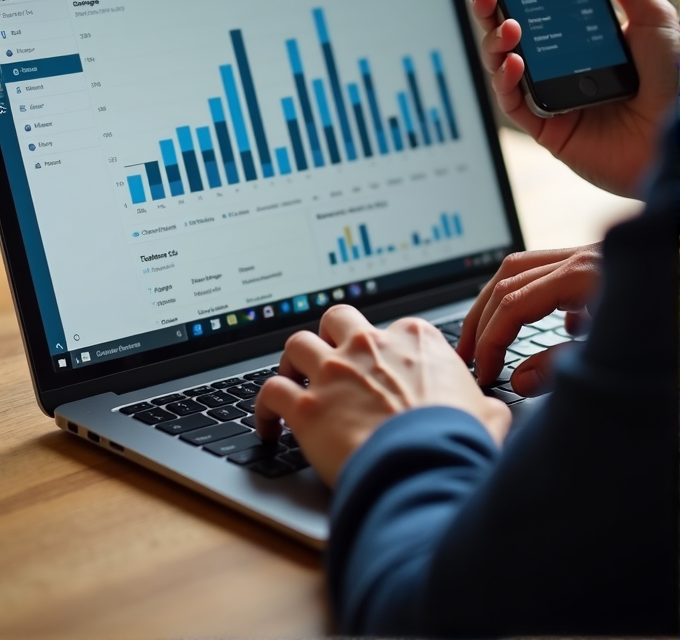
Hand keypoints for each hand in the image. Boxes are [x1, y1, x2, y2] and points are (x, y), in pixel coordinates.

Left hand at [255, 305, 510, 486]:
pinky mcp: (306, 405)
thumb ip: (481, 402)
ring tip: (292, 380)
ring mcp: (334, 372)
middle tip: (330, 358)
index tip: (381, 370)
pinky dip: (264, 407)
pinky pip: (270, 393)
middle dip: (330, 335)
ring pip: (295, 345)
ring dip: (291, 363)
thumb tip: (488, 410)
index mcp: (413, 338)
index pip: (390, 328)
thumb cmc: (458, 440)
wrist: (427, 466)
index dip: (383, 351)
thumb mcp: (488, 413)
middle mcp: (369, 345)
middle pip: (335, 319)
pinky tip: (268, 424)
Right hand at [457, 244, 600, 394]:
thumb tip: (519, 380)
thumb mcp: (612, 356)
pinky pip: (550, 272)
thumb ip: (560, 367)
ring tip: (483, 335)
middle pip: (509, 279)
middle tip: (467, 355)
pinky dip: (530, 295)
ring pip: (523, 268)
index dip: (491, 340)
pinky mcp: (599, 266)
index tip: (484, 371)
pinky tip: (535, 322)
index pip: (514, 303)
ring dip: (496, 302)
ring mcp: (590, 257)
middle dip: (482, 320)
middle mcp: (582, 258)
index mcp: (584, 275)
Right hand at [467, 0, 679, 197]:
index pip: (539, 3)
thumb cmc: (676, 84)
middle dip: (492, 6)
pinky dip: (506, 80)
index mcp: (583, 36)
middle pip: (512, 30)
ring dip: (496, 41)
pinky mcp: (546, 127)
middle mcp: (562, 64)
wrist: (679, 142)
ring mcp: (552, 95)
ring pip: (503, 63)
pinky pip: (513, 102)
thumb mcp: (652, 16)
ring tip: (508, 26)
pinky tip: (513, 62)